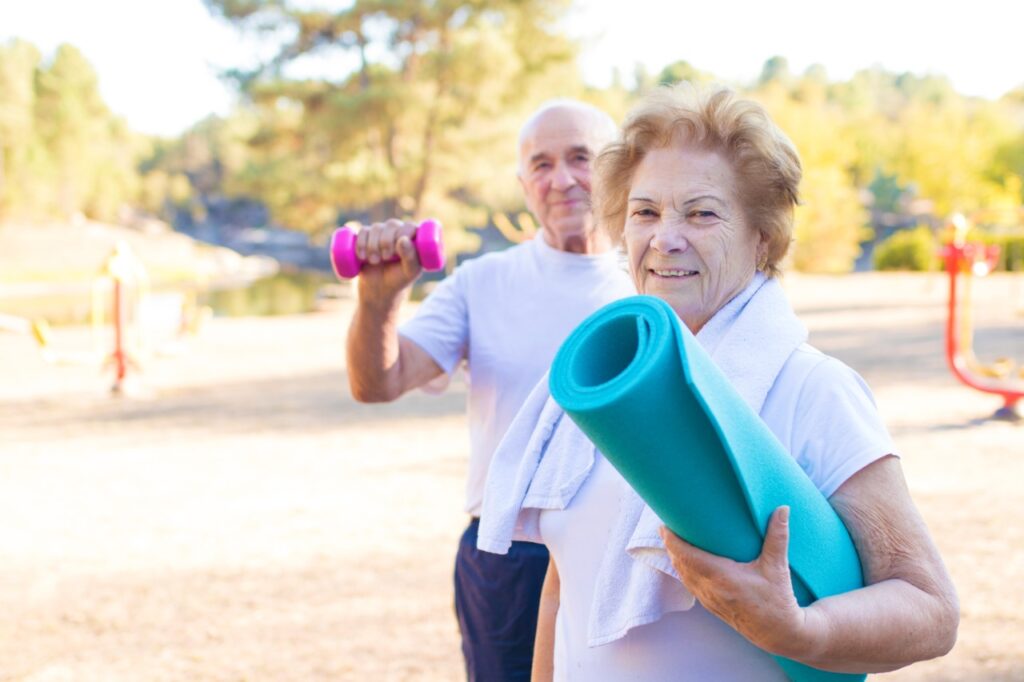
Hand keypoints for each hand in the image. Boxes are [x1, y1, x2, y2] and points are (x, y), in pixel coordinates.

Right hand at [353, 219, 422, 304]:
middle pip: (391, 225)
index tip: (396, 252)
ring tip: (374, 261)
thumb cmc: (399, 279)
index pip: (409, 226)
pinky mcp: (366, 236)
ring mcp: (382, 232)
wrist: (379, 288)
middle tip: (385, 258)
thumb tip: (403, 240)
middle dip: (386, 242)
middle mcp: (398, 231)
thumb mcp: (409, 272)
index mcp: (413, 237)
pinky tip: (362, 256)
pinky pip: (363, 231)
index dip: (402, 235)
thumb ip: (411, 258)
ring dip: (373, 245)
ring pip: (376, 228)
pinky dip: (361, 243)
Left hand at [658, 506, 819, 658]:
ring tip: (674, 539)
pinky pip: (689, 585)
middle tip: (669, 525)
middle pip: (679, 564)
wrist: (778, 632)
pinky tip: (685, 561)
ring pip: (682, 575)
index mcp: (721, 577)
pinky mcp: (710, 605)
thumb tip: (782, 509)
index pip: (686, 556)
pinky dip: (683, 570)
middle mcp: (710, 589)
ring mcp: (708, 599)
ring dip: (676, 558)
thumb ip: (777, 536)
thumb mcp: (777, 567)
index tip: (664, 525)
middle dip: (671, 545)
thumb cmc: (777, 600)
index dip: (672, 541)